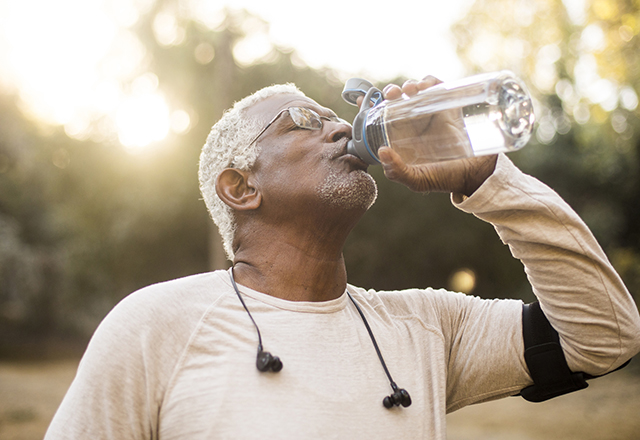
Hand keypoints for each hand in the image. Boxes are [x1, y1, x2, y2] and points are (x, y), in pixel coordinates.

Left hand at [371, 77, 496, 195]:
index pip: (380, 118)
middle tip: (391, 94)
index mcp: (401, 138)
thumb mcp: (417, 180)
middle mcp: (413, 124)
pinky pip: (437, 87)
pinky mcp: (448, 106)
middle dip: (390, 92)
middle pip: (396, 100)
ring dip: (409, 84)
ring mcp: (431, 113)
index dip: (369, 106)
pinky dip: (429, 81)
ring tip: (410, 90)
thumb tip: (382, 151)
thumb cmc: (445, 178)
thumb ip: (397, 172)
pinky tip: (426, 86)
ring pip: (415, 90)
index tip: (360, 99)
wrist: (476, 173)